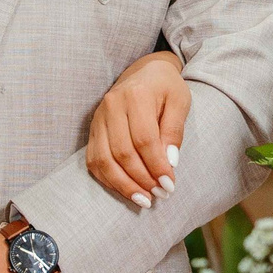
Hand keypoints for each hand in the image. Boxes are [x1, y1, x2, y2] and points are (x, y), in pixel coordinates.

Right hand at [87, 50, 188, 208]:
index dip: (156, 166)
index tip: (170, 185)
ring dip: (124, 185)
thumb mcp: (180, 102)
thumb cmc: (166, 88)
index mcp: (136, 95)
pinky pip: (94, 160)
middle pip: (122, 152)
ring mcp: (98, 118)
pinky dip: (109, 180)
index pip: (144, 139)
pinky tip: (126, 190)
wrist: (144, 72)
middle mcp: (111, 105)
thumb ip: (174, 130)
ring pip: (104, 160)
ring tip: (144, 200)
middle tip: (160, 194)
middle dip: (142, 179)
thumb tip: (169, 163)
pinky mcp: (92, 129)